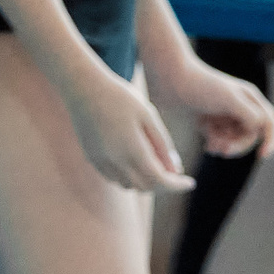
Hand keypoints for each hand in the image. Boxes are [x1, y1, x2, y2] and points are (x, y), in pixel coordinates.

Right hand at [65, 72, 194, 192]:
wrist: (82, 86)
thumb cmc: (120, 96)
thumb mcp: (148, 115)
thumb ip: (162, 144)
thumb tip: (175, 169)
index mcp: (132, 150)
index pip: (160, 180)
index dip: (177, 186)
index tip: (190, 183)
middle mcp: (115, 162)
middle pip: (146, 187)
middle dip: (163, 184)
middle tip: (175, 170)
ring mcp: (101, 162)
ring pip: (130, 185)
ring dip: (145, 181)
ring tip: (156, 163)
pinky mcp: (92, 159)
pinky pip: (115, 178)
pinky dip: (129, 176)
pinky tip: (135, 161)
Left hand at [153, 61, 273, 162]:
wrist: (170, 79)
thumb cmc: (200, 86)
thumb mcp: (229, 99)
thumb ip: (249, 115)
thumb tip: (260, 130)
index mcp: (250, 99)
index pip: (270, 124)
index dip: (272, 141)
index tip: (262, 156)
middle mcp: (240, 107)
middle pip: (251, 137)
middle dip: (238, 146)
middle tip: (223, 151)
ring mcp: (224, 115)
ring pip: (234, 141)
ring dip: (225, 146)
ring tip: (211, 145)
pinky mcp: (209, 122)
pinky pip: (220, 141)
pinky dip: (215, 145)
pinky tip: (207, 145)